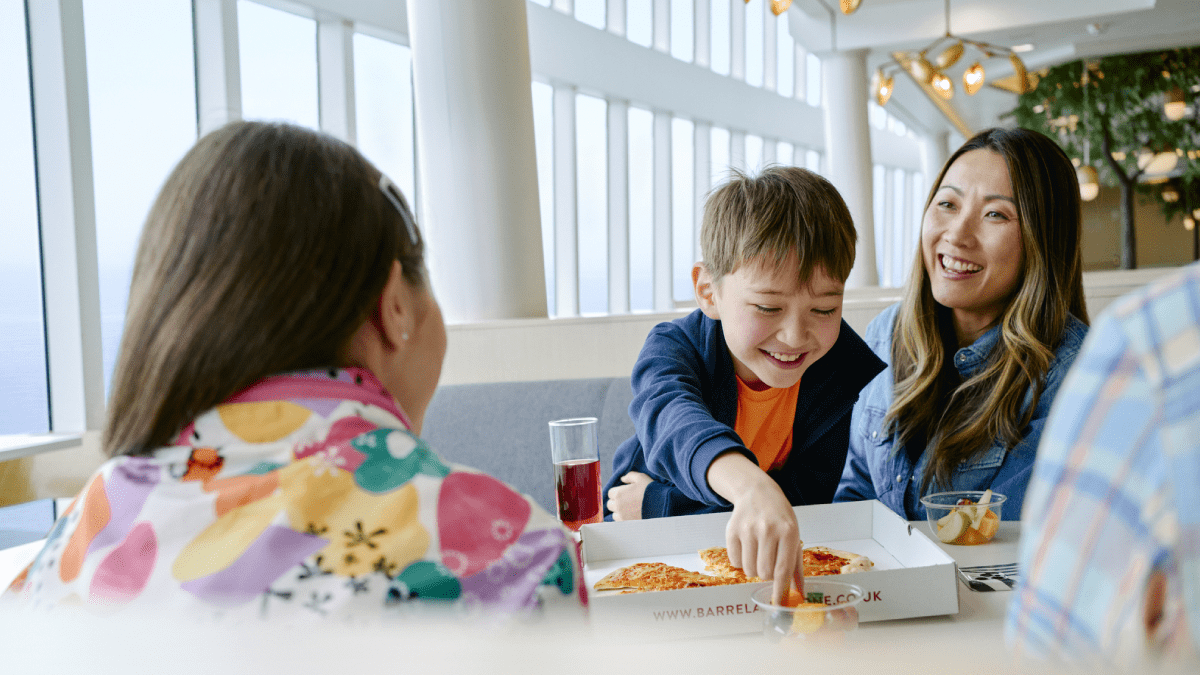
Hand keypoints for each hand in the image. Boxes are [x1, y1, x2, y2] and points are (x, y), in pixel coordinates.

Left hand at [607, 471, 651, 520]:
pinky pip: (621, 522)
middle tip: (626, 500)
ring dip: (619, 511)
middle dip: (616, 502)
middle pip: (610, 504)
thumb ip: (629, 476)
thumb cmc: (650, 489)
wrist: (661, 504)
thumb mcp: (640, 477)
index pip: (610, 493)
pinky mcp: (628, 524)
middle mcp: (618, 506)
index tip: (624, 492)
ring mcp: (622, 516)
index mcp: (618, 493)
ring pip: (614, 514)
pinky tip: (632, 515)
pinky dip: (624, 519)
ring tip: (629, 509)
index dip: (617, 491)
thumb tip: (622, 479)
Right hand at [706, 452, 802, 605]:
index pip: (783, 568)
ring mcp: (748, 529)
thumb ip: (796, 565)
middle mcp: (768, 530)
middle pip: (764, 572)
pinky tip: (747, 548)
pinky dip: (741, 561)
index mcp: (788, 532)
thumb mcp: (794, 535)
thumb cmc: (780, 518)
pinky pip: (735, 561)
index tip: (778, 604)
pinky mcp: (732, 530)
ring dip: (754, 569)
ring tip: (758, 555)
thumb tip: (800, 593)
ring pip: (749, 569)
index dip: (780, 589)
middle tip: (768, 564)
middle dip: (766, 575)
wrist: (757, 492)